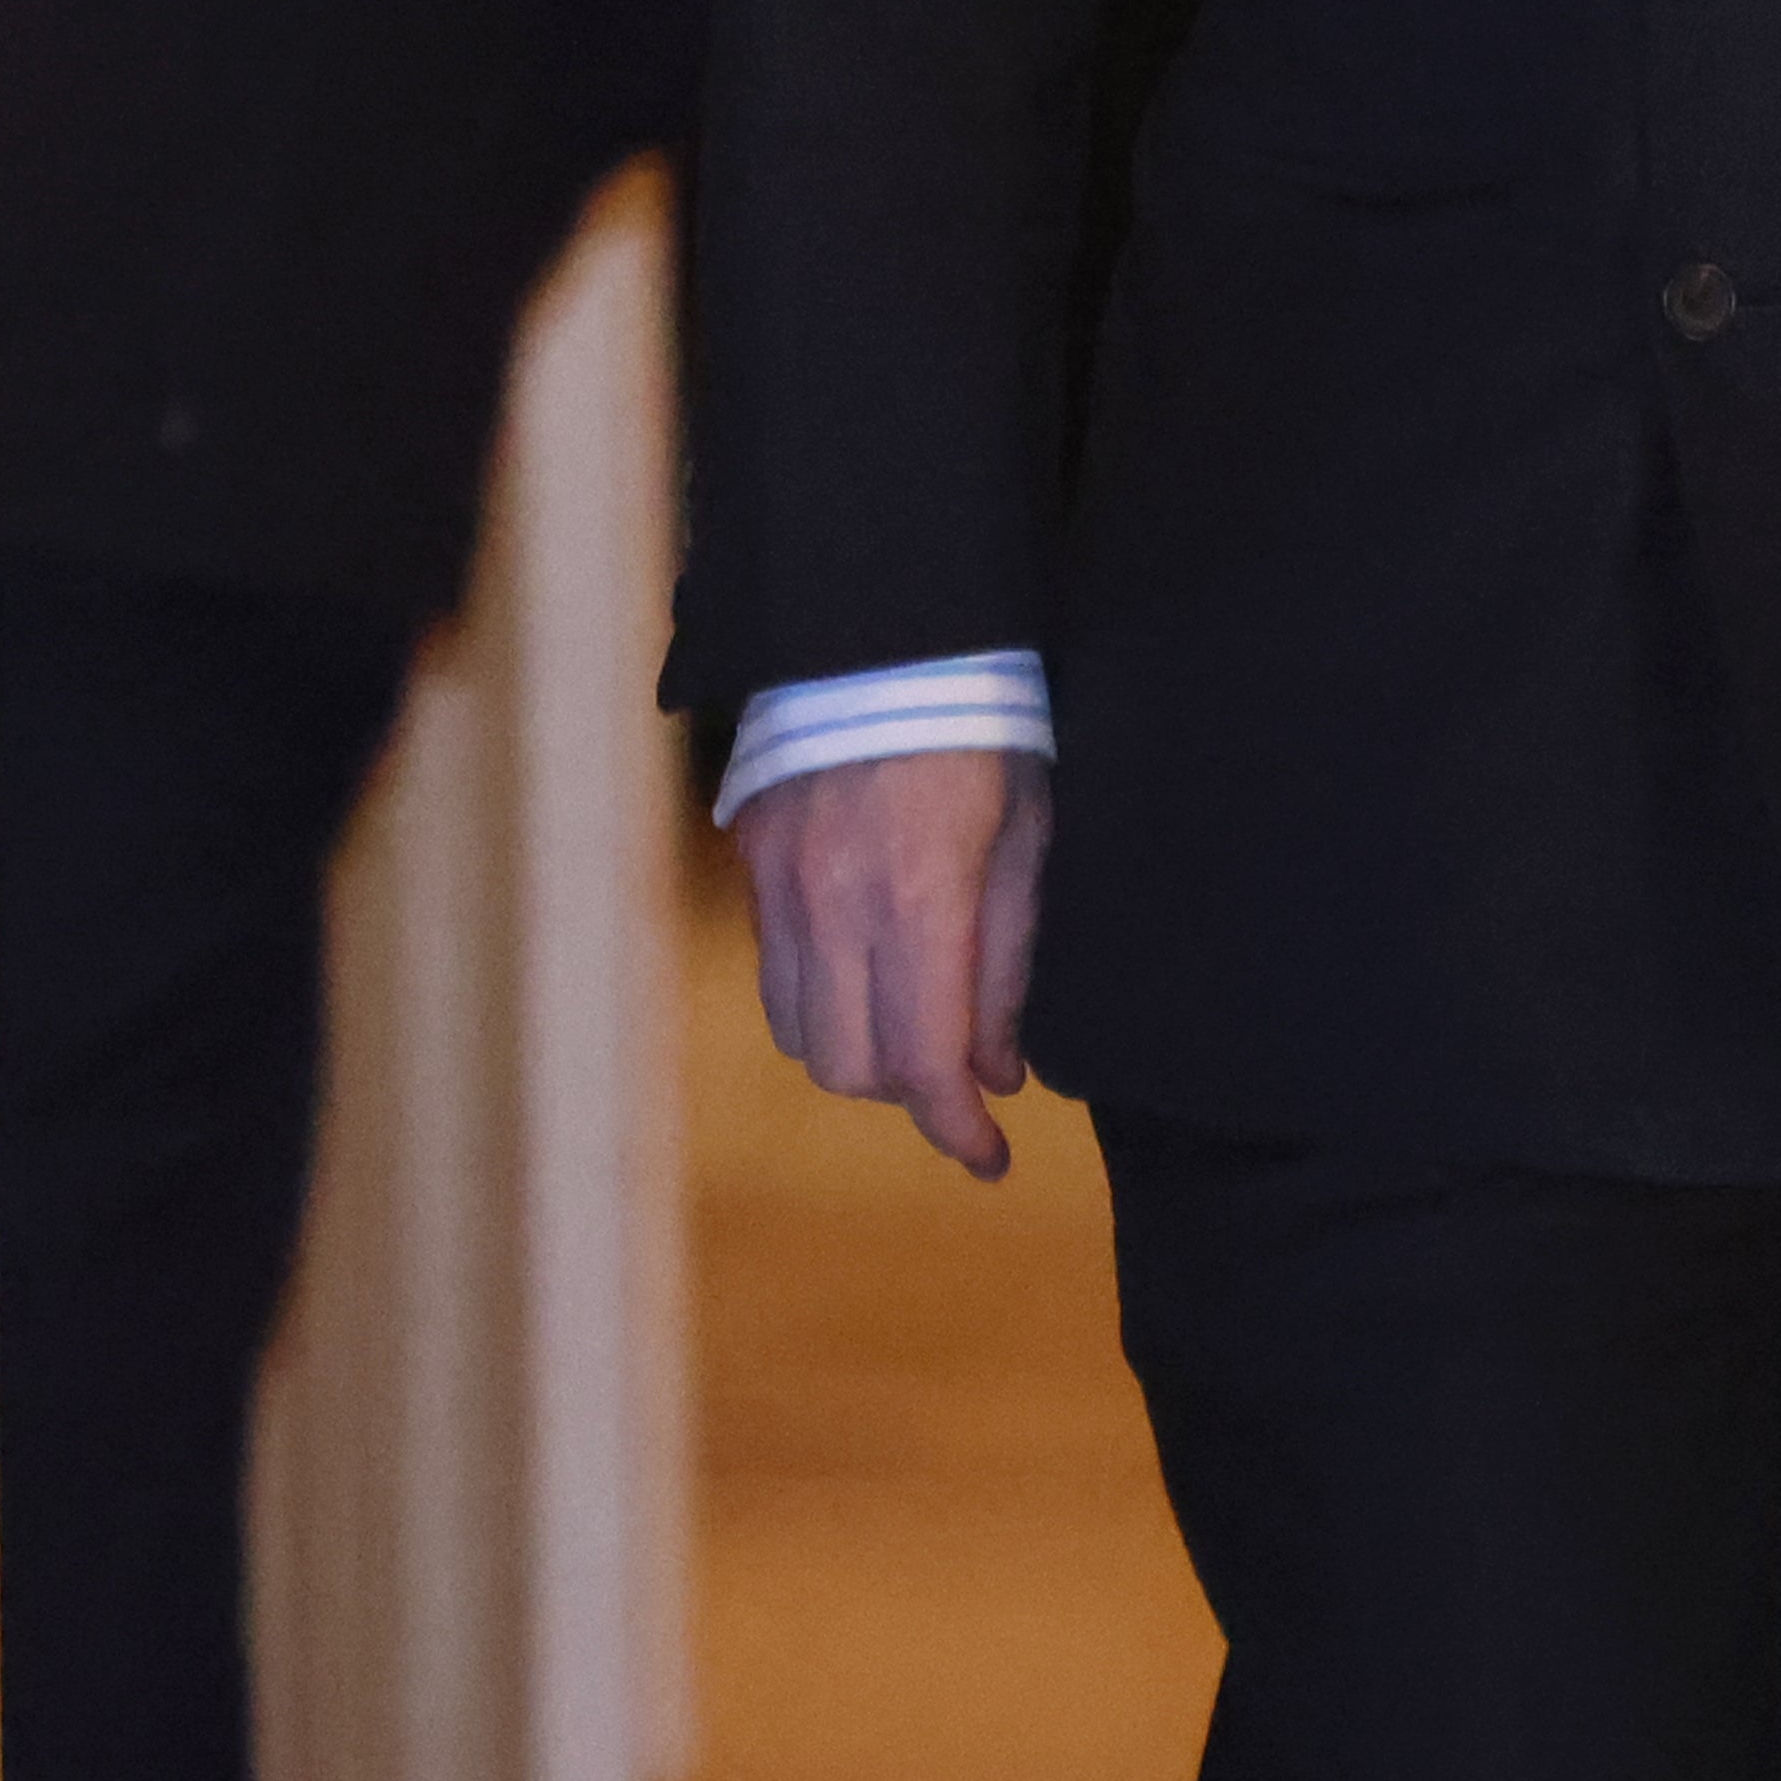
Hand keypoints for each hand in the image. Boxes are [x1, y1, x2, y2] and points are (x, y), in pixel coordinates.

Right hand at [732, 744, 1053, 1177]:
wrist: (887, 622)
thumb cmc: (986, 726)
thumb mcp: (1027, 837)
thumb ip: (1007, 964)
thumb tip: (998, 1073)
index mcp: (918, 897)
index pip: (923, 1065)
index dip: (957, 1129)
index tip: (991, 1157)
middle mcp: (834, 904)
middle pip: (850, 1068)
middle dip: (908, 1091)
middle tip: (960, 1075)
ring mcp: (781, 884)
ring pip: (800, 1033)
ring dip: (859, 1051)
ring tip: (914, 1022)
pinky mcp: (753, 861)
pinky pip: (778, 972)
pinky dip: (820, 999)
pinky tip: (868, 971)